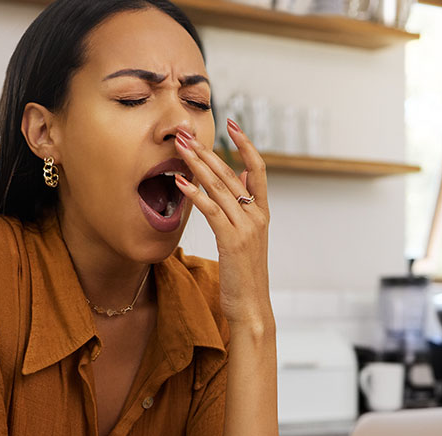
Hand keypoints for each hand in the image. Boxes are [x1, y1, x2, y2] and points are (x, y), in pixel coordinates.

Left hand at [173, 120, 272, 326]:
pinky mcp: (231, 240)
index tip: (232, 124)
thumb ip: (247, 207)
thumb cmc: (245, 275)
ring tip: (180, 148)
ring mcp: (245, 227)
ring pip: (220, 187)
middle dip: (207, 150)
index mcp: (262, 213)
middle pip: (231, 173)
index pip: (258, 169)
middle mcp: (256, 216)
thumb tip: (243, 179)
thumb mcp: (250, 238)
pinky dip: (195, 193)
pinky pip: (211, 210)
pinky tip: (180, 181)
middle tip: (186, 133)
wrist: (251, 306)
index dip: (246, 144)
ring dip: (197, 165)